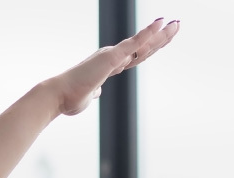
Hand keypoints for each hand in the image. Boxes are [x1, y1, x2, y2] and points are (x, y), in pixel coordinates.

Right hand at [49, 18, 179, 115]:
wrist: (58, 96)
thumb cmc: (69, 98)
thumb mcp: (87, 96)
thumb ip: (93, 92)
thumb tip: (96, 93)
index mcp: (108, 65)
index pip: (135, 55)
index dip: (150, 47)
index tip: (162, 39)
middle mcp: (112, 57)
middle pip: (143, 47)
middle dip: (161, 38)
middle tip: (176, 26)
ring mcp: (113, 55)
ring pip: (143, 44)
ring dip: (161, 34)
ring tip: (176, 24)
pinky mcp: (111, 57)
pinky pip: (134, 43)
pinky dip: (147, 33)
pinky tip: (160, 23)